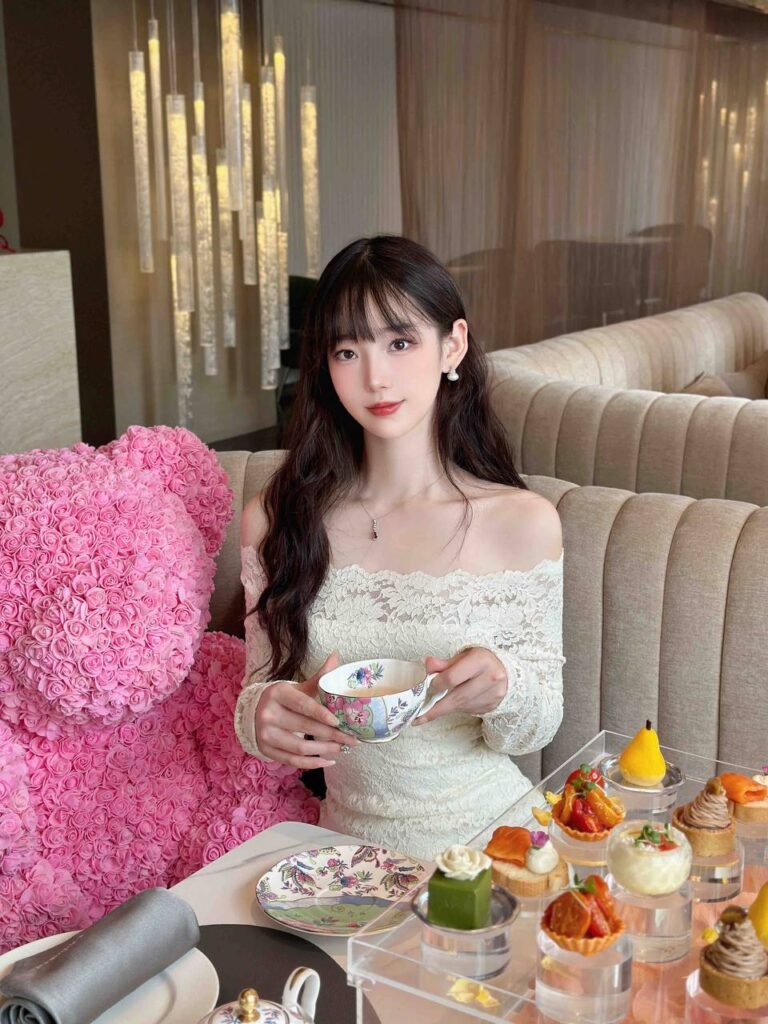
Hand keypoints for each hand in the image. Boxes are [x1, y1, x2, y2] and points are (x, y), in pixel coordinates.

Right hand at [254, 651, 356, 767]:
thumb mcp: (297, 687)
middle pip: (304, 727)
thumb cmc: (283, 699)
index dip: (321, 714)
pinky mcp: (267, 750)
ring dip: (324, 749)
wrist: (254, 712)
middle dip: (331, 735)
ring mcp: (266, 734)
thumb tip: (336, 656)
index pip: (302, 704)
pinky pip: (292, 761)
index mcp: (278, 693)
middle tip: (351, 739)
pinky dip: (312, 763)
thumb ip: (318, 677)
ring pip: (300, 747)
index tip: (339, 721)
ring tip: (341, 748)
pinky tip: (328, 760)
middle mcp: (268, 713)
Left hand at [414, 647, 507, 724]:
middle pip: (457, 697)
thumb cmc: (479, 661)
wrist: (504, 671)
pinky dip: (458, 708)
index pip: (452, 678)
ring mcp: (493, 694)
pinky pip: (469, 710)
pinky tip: (454, 703)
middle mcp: (490, 677)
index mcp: (481, 660)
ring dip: (446, 708)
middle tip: (420, 715)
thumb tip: (426, 665)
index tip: (428, 686)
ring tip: (432, 710)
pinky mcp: (493, 705)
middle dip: (436, 707)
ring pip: (462, 706)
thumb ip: (444, 664)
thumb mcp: (463, 656)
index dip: (437, 684)